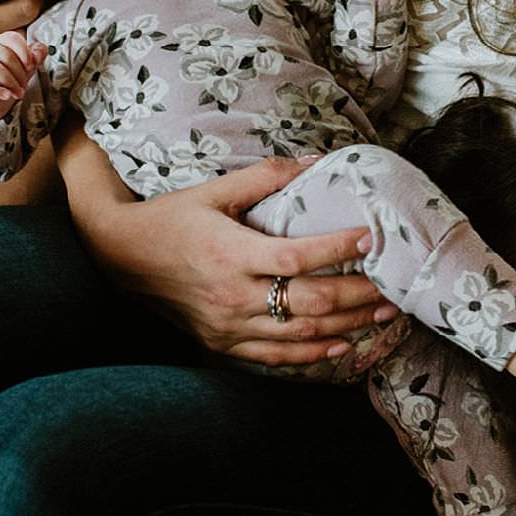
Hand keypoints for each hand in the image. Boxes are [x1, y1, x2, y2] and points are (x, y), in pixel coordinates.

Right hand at [0, 30, 46, 125]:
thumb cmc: (10, 77)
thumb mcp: (26, 66)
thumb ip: (36, 56)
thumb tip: (40, 51)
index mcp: (0, 40)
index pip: (12, 38)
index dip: (24, 52)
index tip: (31, 66)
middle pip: (6, 56)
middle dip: (20, 73)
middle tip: (25, 86)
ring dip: (10, 83)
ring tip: (18, 93)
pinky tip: (6, 95)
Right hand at [57, 125, 394, 365]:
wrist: (121, 257)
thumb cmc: (171, 218)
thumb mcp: (213, 190)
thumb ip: (265, 176)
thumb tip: (317, 160)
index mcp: (231, 253)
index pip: (296, 258)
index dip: (336, 250)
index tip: (370, 238)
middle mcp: (232, 295)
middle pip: (308, 303)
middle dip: (357, 296)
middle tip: (394, 288)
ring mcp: (228, 325)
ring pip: (299, 333)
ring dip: (346, 325)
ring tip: (382, 314)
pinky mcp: (222, 343)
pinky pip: (275, 356)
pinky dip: (311, 353)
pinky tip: (341, 344)